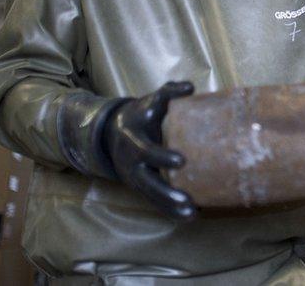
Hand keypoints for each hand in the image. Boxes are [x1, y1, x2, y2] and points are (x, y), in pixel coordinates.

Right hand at [104, 81, 196, 219]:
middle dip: (165, 191)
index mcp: (134, 140)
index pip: (146, 150)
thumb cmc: (142, 114)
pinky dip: (170, 211)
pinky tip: (190, 216)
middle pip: (146, 181)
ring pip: (151, 195)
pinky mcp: (142, 186)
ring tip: (190, 211)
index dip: (161, 156)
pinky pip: (155, 202)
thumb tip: (190, 87)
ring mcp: (136, 176)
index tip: (181, 161)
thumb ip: (169, 91)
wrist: (114, 133)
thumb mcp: (150, 100)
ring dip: (170, 205)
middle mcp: (132, 162)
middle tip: (186, 196)